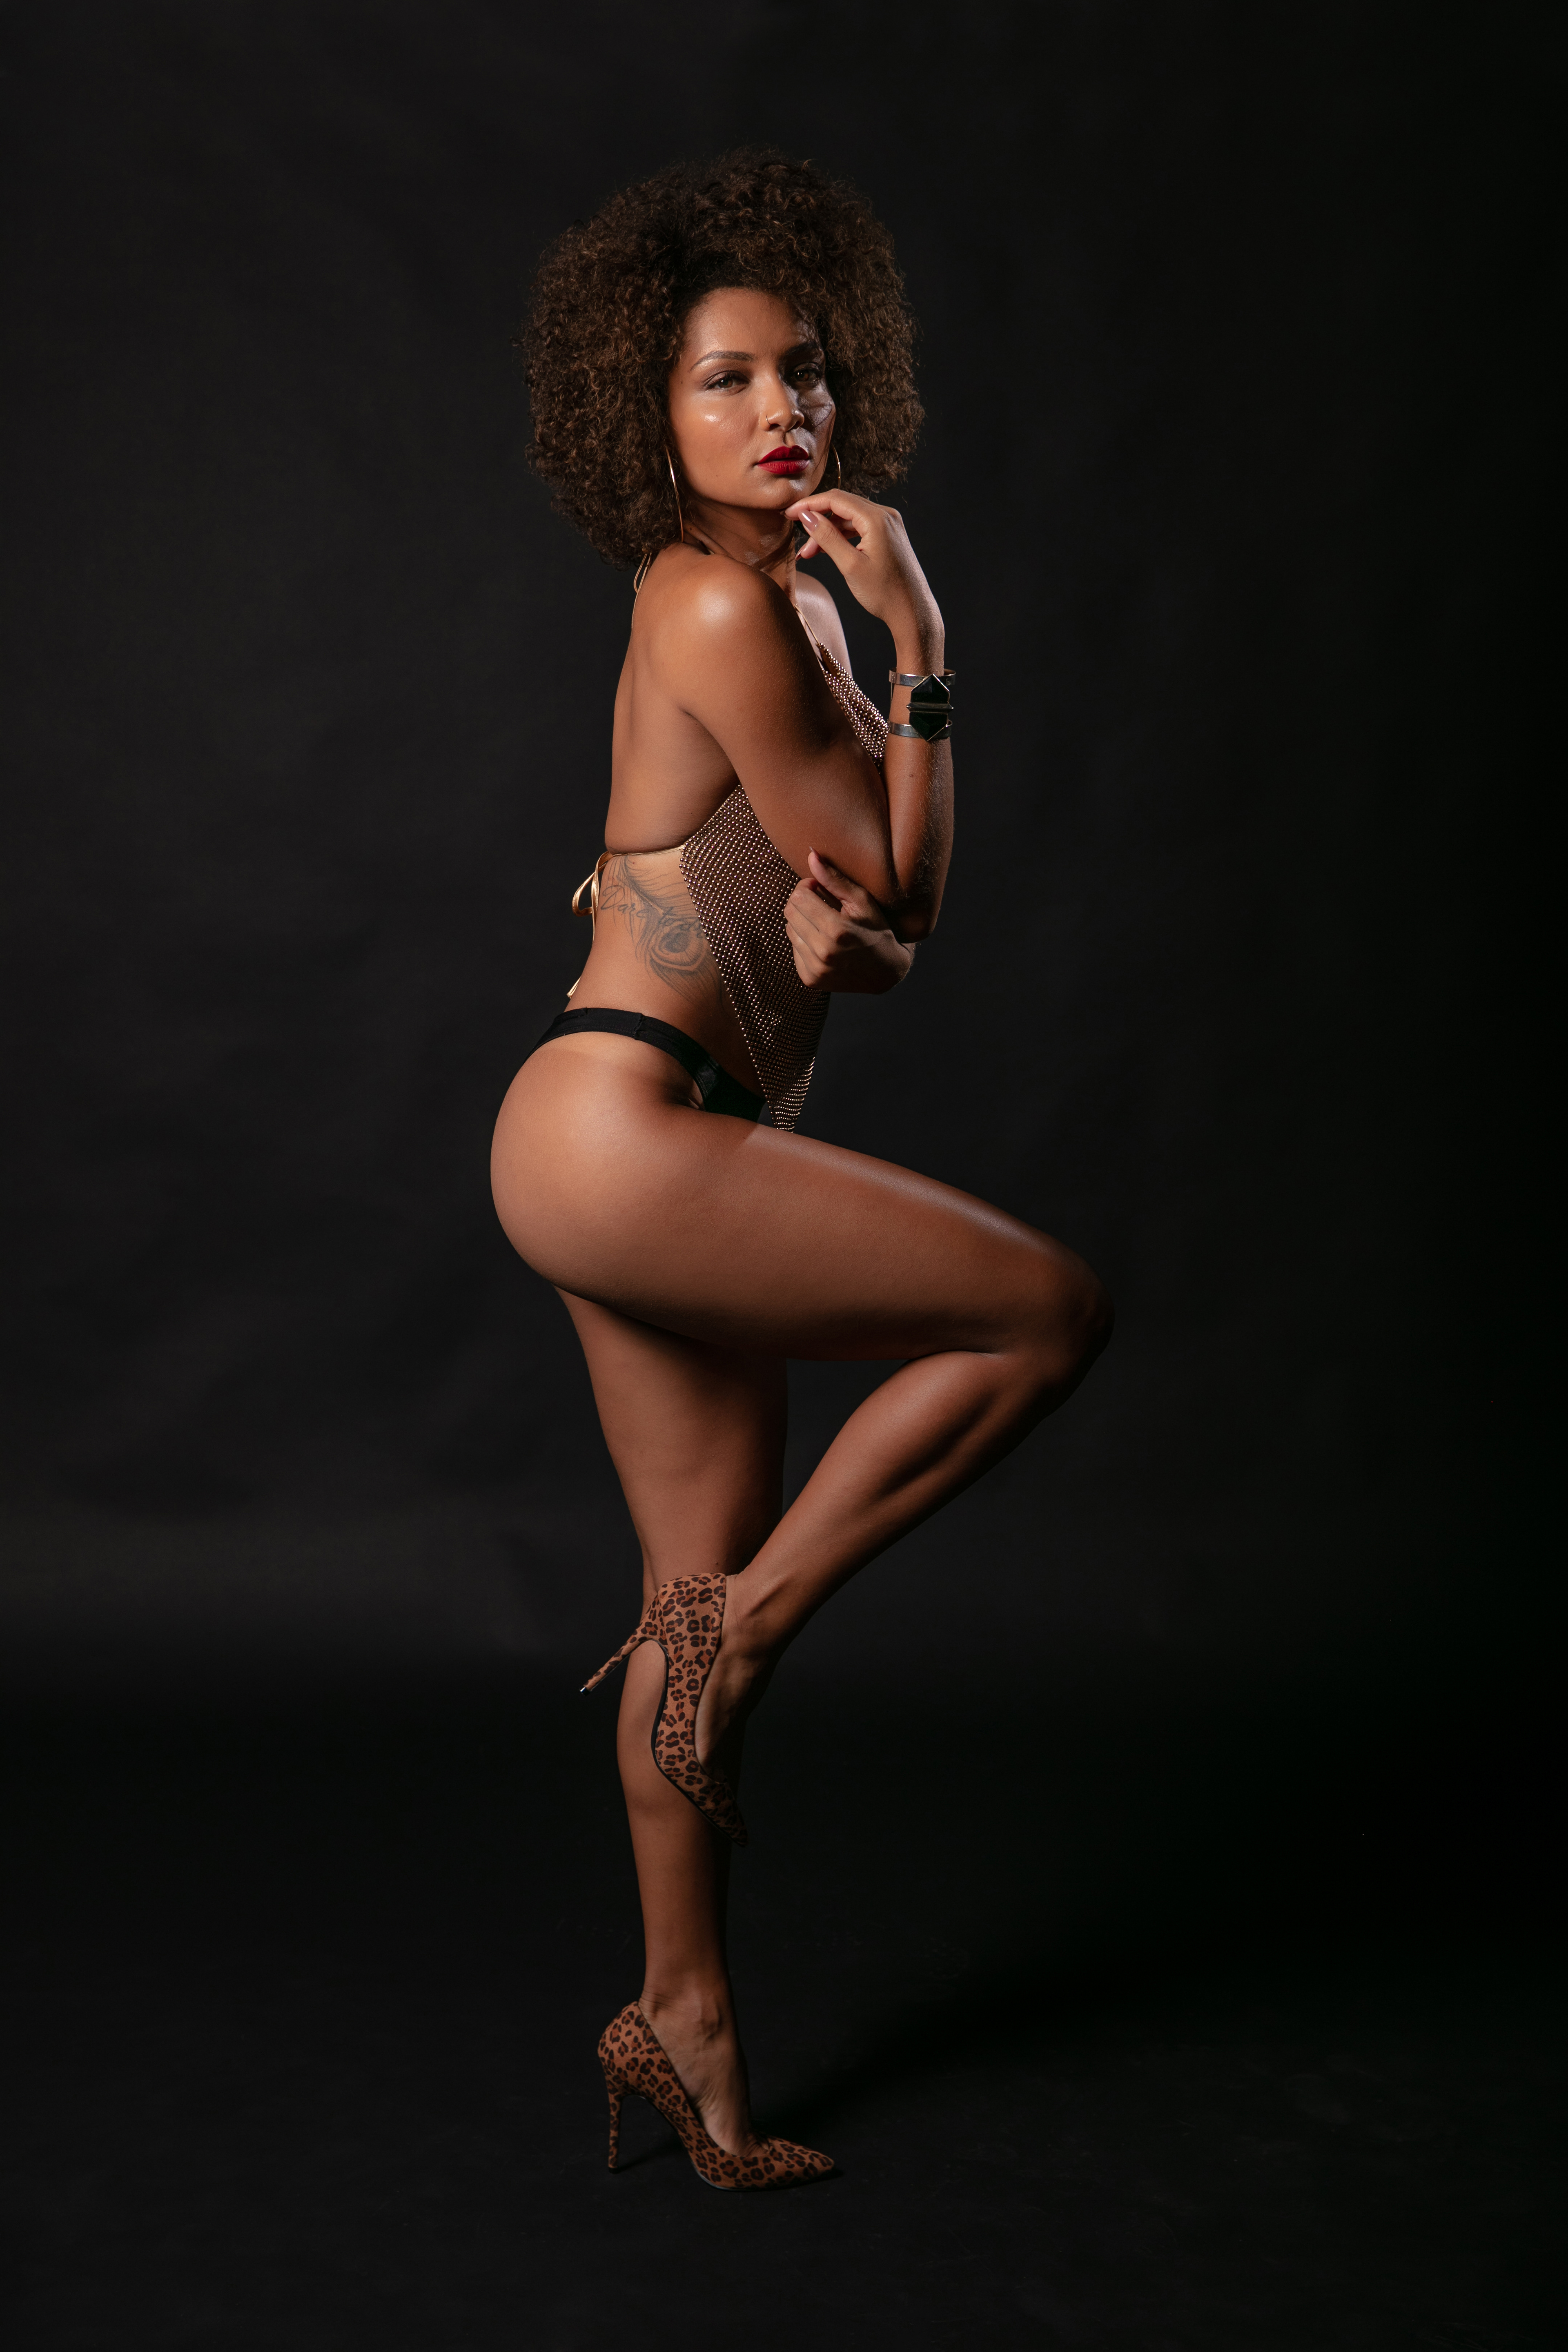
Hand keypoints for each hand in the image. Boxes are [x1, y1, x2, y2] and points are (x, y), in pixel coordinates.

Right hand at [783, 488, 942, 665]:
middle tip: (797, 537)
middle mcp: (885, 515)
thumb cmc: (884, 593)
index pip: (836, 499)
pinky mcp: (888, 535)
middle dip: (817, 520)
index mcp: (877, 519)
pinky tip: (826, 550)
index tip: (788, 514)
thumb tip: (806, 516)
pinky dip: (842, 537)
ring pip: (849, 518)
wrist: (912, 612)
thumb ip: (827, 537)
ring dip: (828, 532)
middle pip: (842, 506)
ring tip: (809, 554)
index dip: (809, 505)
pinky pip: (859, 528)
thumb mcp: (850, 565)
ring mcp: (889, 524)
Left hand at [784, 850, 914, 994]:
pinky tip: (823, 942)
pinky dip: (805, 941)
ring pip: (789, 929)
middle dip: (803, 901)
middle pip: (790, 911)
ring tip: (824, 923)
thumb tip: (811, 855)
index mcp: (837, 930)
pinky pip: (794, 949)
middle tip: (821, 902)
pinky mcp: (810, 979)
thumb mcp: (862, 901)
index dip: (807, 886)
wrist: (886, 972)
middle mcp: (823, 952)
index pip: (799, 896)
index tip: (819, 887)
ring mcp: (815, 969)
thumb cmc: (876, 930)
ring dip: (802, 921)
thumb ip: (834, 879)